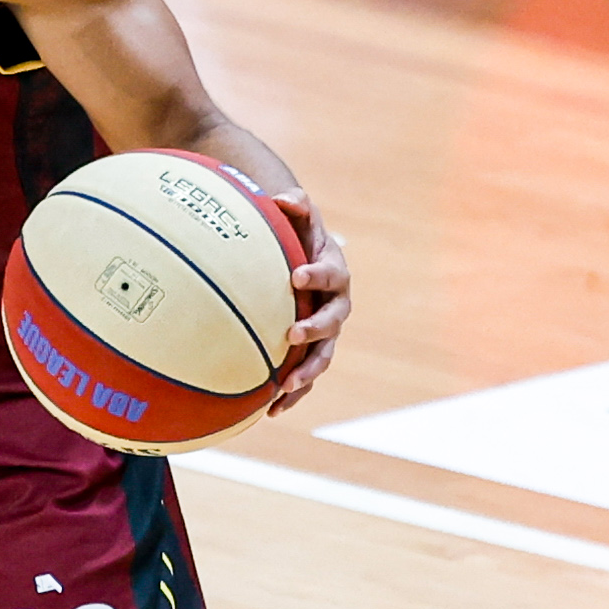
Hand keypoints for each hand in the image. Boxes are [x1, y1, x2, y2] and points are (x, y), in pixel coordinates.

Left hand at [264, 191, 350, 415]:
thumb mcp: (299, 219)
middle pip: (334, 321)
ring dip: (307, 371)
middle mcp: (337, 305)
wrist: (301, 263)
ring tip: (285, 385)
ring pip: (324, 356)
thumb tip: (281, 198)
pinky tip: (271, 410)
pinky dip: (293, 394)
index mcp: (335, 273)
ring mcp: (327, 332)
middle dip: (315, 328)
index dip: (317, 274)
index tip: (295, 275)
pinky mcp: (313, 352)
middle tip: (292, 332)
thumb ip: (295, 205)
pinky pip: (307, 375)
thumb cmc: (298, 237)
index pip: (331, 273)